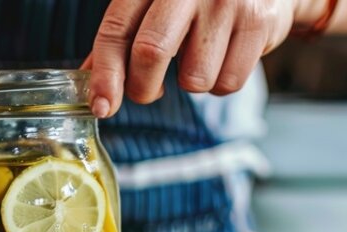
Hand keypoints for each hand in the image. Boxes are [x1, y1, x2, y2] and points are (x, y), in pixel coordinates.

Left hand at [85, 0, 302, 117]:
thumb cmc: (198, 0)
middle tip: (149, 93)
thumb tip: (88, 78)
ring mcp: (224, 2)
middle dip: (143, 89)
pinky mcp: (257, 21)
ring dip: (192, 83)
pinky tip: (226, 56)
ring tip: (202, 57)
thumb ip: (123, 38)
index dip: (105, 74)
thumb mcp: (155, 6)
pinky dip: (222, 83)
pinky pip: (228, 82)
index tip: (101, 106)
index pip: (117, 30)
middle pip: (151, 53)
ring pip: (194, 79)